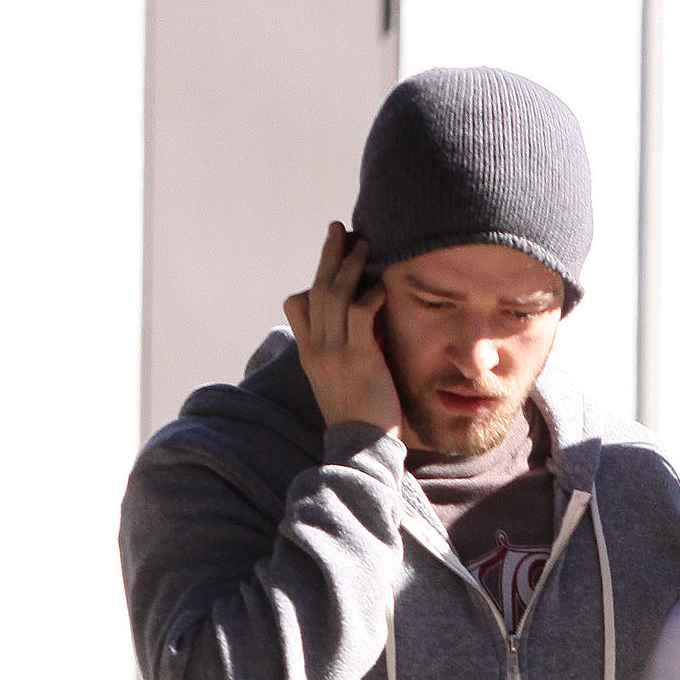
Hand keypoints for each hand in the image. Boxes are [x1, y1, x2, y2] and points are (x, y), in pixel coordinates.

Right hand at [283, 222, 401, 436]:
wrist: (361, 450)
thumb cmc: (358, 418)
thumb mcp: (339, 382)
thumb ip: (341, 353)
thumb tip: (358, 327)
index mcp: (310, 354)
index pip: (297, 307)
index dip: (311, 280)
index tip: (328, 259)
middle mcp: (318, 349)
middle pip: (317, 290)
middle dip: (329, 255)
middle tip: (339, 228)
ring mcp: (336, 354)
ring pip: (335, 296)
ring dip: (350, 265)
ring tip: (364, 244)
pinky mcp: (360, 360)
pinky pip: (359, 316)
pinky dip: (369, 296)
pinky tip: (381, 286)